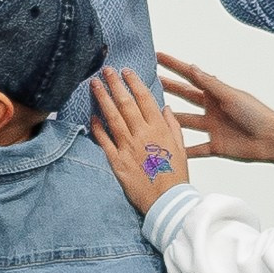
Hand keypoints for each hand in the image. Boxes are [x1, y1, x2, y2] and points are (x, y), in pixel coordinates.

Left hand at [92, 65, 190, 209]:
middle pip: (125, 103)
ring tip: (94, 84)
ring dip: (103, 99)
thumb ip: (173, 125)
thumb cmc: (176, 176)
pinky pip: (104, 141)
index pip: (144, 98)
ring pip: (112, 117)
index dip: (133, 82)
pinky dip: (97, 128)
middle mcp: (143, 134)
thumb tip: (165, 108)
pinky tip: (92, 116)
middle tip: (105, 70)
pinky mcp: (117, 162)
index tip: (125, 71)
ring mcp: (128, 147)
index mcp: (160, 129)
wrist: (168, 202)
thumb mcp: (181, 148)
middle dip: (114, 84)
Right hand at [157, 51, 273, 173]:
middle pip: (184, 97)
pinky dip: (184, 150)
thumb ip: (210, 83)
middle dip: (167, 89)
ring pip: (185, 122)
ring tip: (151, 115)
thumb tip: (192, 67)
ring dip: (170, 119)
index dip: (174, 66)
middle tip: (147, 82)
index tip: (158, 56)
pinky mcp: (215, 145)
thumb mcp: (230, 95)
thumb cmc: (256, 114)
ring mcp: (212, 127)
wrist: (271, 139)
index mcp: (216, 93)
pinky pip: (196, 149)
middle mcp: (212, 108)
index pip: (190, 76)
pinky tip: (169, 149)